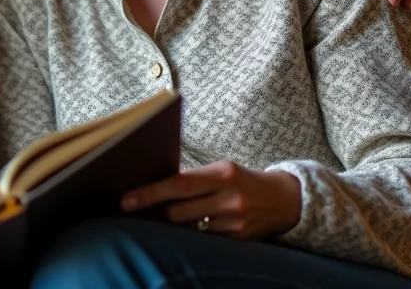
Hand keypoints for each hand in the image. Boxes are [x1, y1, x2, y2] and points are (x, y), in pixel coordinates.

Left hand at [121, 160, 300, 239]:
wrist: (284, 200)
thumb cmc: (242, 180)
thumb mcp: (221, 170)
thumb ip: (193, 178)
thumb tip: (154, 188)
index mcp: (222, 173)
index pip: (178, 184)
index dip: (150, 193)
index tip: (126, 200)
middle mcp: (229, 198)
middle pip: (179, 211)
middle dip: (153, 213)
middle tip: (130, 212)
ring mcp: (234, 222)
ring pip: (188, 229)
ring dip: (169, 227)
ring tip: (153, 220)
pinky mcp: (238, 241)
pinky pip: (203, 240)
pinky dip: (190, 236)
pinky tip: (181, 232)